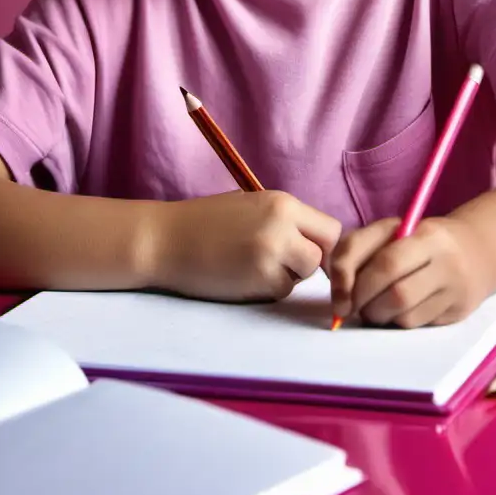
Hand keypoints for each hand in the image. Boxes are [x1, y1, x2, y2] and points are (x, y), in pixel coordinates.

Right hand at [149, 190, 340, 302]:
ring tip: (253, 267)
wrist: (164, 240)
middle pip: (324, 254)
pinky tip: (240, 277)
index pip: (331, 228)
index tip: (302, 250)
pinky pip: (281, 291)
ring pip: (303, 276)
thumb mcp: (251, 205)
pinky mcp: (260, 279)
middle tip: (279, 263)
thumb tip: (313, 241)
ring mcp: (272, 252)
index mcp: (282, 203)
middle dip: (307, 263)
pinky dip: (266, 289)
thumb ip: (283, 220)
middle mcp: (283, 224)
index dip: (320, 244)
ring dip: (286, 277)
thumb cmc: (203, 222)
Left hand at [327, 215, 493, 327]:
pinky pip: (416, 324)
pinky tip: (397, 310)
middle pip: (396, 293)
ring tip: (375, 306)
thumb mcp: (389, 233)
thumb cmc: (418, 241)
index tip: (340, 296)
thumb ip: (356, 252)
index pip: (385, 262)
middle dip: (365, 304)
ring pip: (405, 315)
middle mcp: (446, 260)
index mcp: (426, 234)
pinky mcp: (457, 312)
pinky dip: (397, 321)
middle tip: (353, 306)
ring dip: (379, 316)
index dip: (355, 282)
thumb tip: (340, 301)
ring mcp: (455, 288)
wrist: (477, 251)